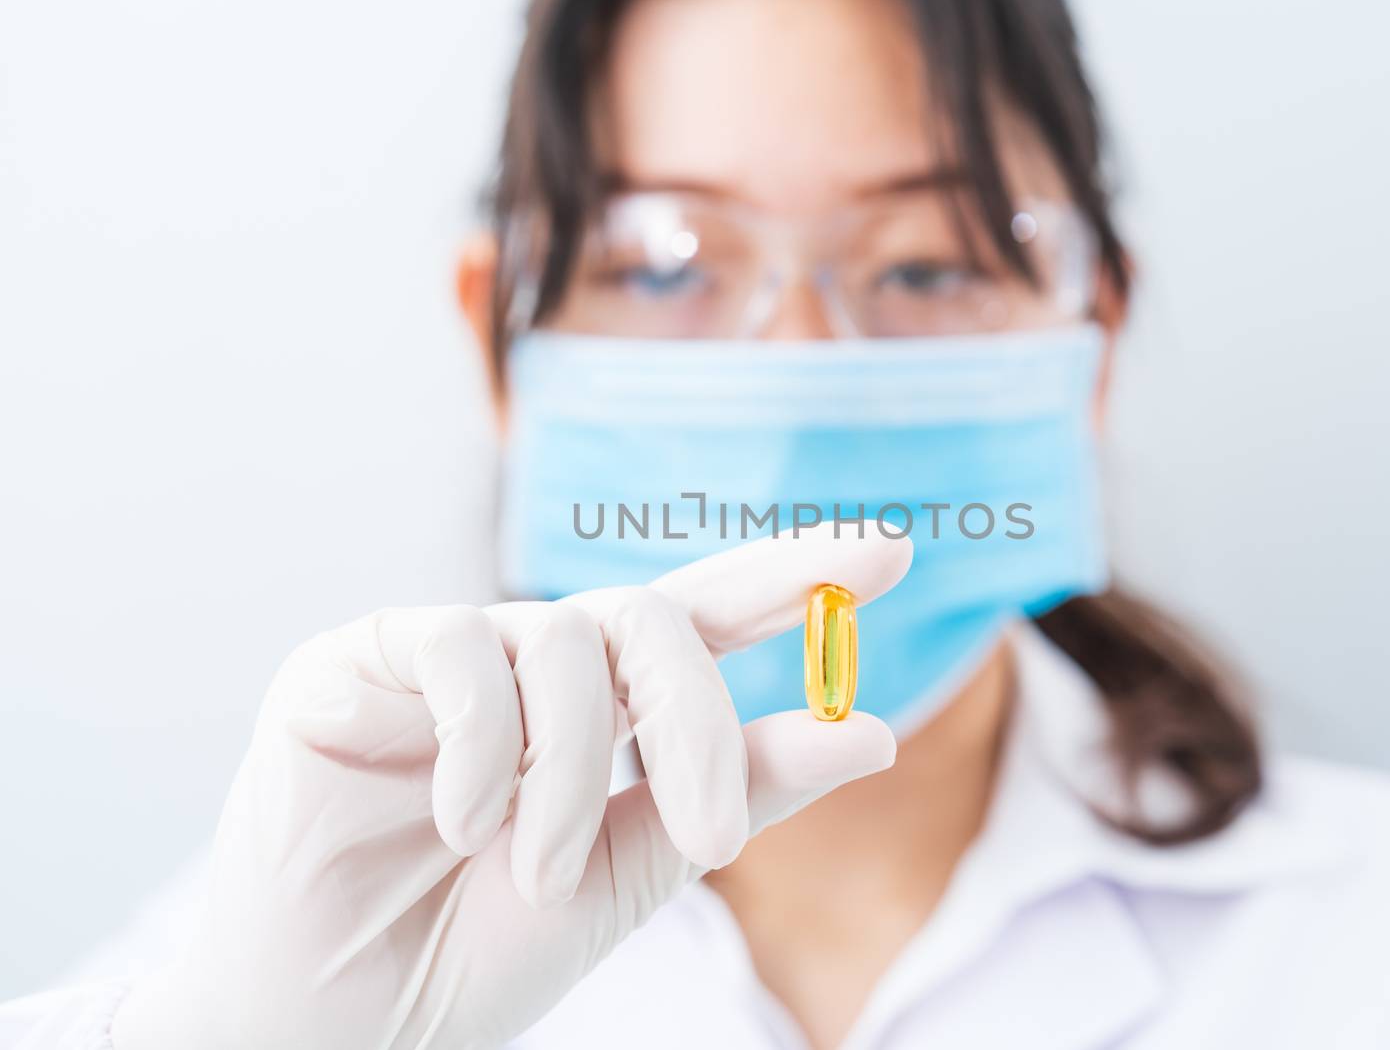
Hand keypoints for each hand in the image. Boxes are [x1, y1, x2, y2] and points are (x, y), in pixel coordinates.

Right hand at [112, 525, 910, 1048]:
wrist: (336, 1023)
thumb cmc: (472, 950)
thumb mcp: (634, 870)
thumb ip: (739, 789)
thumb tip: (871, 730)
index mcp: (596, 708)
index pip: (702, 615)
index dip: (790, 576)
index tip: (889, 551)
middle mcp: (527, 664)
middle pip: (650, 618)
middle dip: (700, 719)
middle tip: (715, 840)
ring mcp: (441, 654)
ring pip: (563, 638)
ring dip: (572, 771)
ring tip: (534, 870)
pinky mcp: (353, 660)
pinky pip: (455, 646)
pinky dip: (482, 743)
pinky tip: (460, 823)